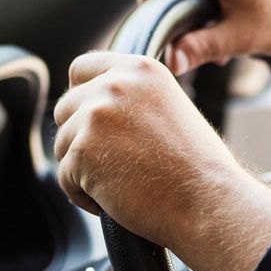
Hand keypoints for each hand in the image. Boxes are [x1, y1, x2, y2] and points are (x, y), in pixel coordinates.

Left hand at [54, 52, 270, 270]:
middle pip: (66, 107)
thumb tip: (95, 104)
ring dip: (81, 168)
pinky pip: (64, 176)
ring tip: (118, 185)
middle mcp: (114, 85)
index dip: (81, 97)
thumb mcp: (170, 107)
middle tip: (111, 164)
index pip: (82, 69)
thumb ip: (132, 98)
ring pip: (62, 144)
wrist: (207, 201)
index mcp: (138, 70)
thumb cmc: (197, 166)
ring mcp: (95, 117)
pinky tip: (112, 200)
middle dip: (80, 137)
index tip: (92, 122)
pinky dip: (81, 194)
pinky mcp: (82, 151)